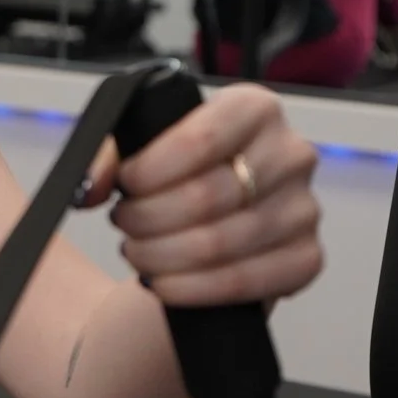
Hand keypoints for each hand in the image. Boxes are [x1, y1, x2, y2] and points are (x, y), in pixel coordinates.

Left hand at [77, 84, 322, 308]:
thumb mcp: (142, 146)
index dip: (150, 170)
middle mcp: (291, 154)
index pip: (201, 139)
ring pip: (220, 243)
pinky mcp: (307, 258)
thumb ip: (106, 154)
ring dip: (161, 256)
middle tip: (125, 223)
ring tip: (137, 252)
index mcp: (255, 108)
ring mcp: (304, 209)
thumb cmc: (180, 173)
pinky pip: (245, 282)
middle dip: (148, 218)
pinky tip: (163, 282)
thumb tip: (90, 188)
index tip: (125, 185)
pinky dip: (191, 289)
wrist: (211, 218)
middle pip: (207, 196)